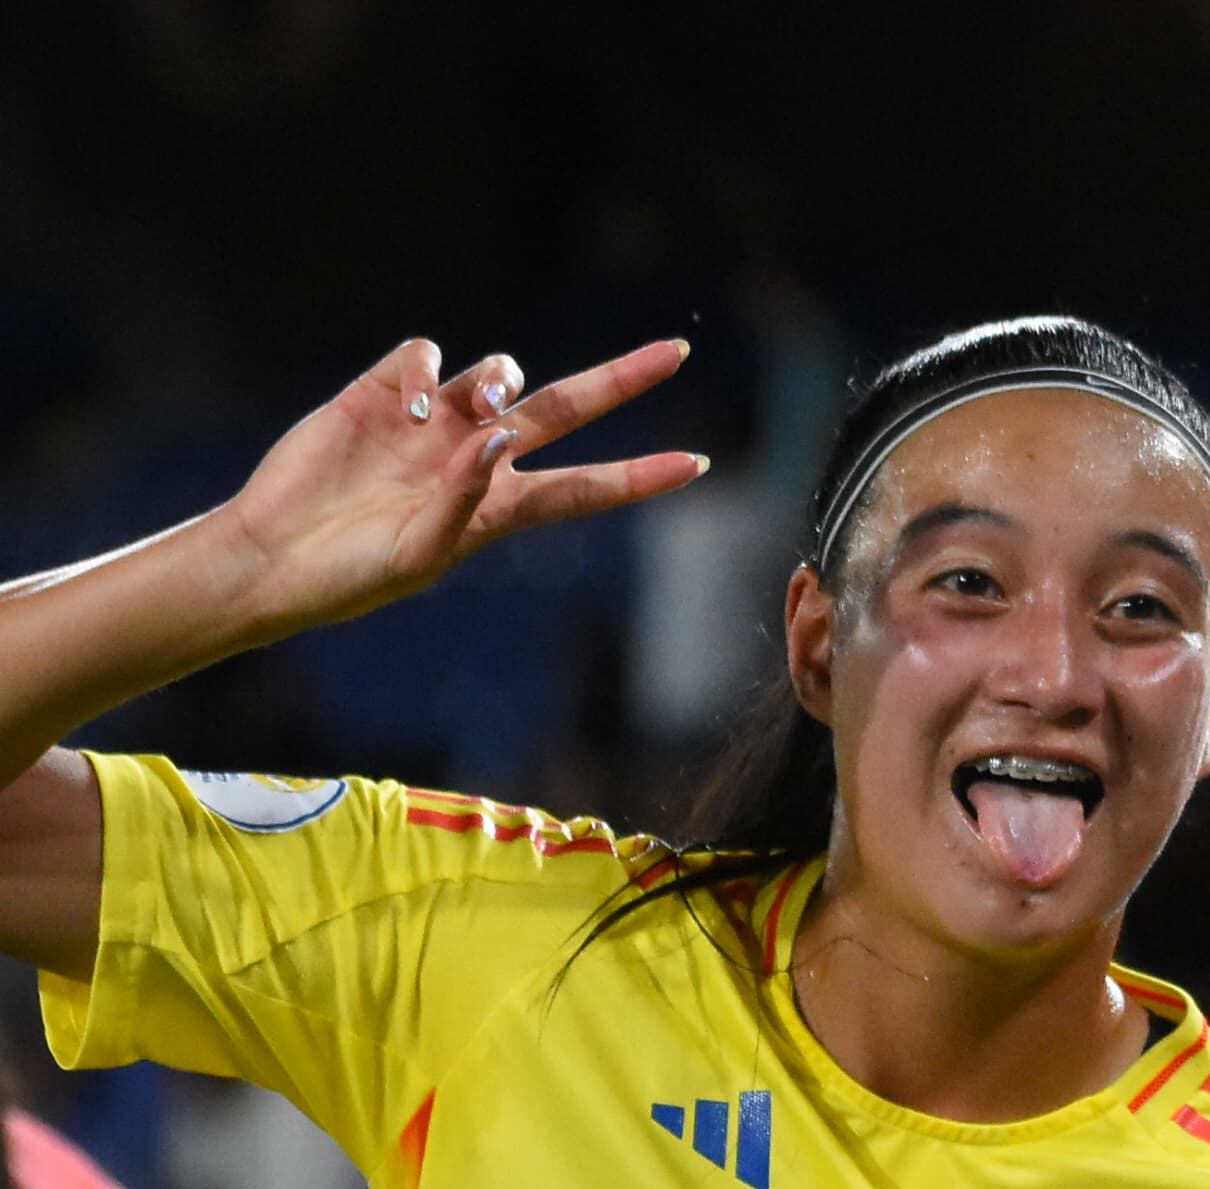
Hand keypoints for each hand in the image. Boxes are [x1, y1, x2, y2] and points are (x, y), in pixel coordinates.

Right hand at [211, 338, 704, 638]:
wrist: (271, 557)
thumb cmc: (349, 577)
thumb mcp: (419, 555)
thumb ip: (464, 501)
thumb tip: (500, 437)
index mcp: (498, 509)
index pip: (586, 487)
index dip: (640, 476)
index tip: (699, 465)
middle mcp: (476, 457)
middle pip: (565, 409)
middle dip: (620, 380)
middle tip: (678, 351)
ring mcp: (431, 422)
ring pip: (499, 373)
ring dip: (503, 379)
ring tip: (477, 408)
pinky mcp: (380, 393)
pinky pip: (428, 356)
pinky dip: (433, 370)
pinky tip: (415, 404)